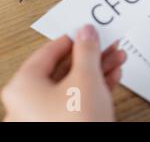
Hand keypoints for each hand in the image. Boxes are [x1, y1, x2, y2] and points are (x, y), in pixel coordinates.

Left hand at [1, 25, 125, 121]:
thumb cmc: (76, 124)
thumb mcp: (86, 78)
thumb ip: (87, 51)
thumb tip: (86, 32)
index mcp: (24, 85)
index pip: (50, 50)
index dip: (75, 38)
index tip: (90, 30)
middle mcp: (29, 101)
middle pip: (65, 67)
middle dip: (93, 55)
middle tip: (108, 43)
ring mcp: (45, 115)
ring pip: (75, 83)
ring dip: (99, 69)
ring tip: (118, 57)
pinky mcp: (63, 124)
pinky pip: (78, 99)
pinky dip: (96, 86)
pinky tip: (113, 77)